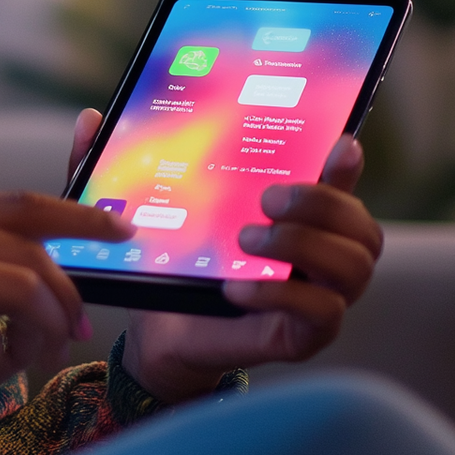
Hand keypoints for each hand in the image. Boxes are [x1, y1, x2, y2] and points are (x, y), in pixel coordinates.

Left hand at [62, 109, 382, 407]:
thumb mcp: (144, 210)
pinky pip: (323, 313)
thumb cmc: (167, 266)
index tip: (337, 142)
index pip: (345, 185)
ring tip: (247, 240)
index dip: (349, 164)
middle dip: (324, 203)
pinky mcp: (304, 337)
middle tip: (267, 198)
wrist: (156, 334)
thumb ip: (121, 166)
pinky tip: (236, 286)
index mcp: (300, 218)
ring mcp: (320, 299)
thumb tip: (90, 118)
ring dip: (304, 246)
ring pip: (356, 267)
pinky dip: (281, 294)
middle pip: (364, 228)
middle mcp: (322, 258)